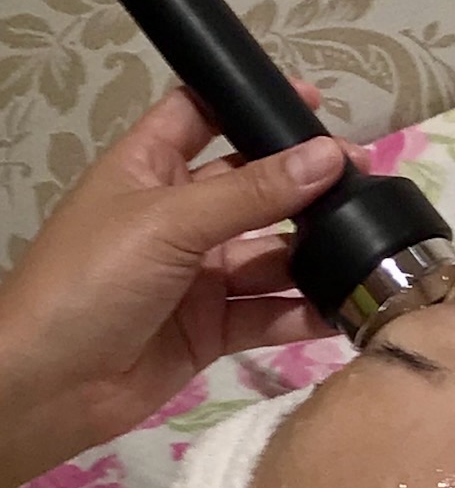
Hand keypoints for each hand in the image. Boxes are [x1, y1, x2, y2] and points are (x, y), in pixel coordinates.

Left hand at [0, 80, 371, 487]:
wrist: (48, 386)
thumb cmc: (91, 281)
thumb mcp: (170, 221)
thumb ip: (252, 193)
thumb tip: (329, 156)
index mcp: (150, 169)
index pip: (202, 116)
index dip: (251, 104)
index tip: (311, 101)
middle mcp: (178, 217)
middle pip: (253, 190)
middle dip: (306, 187)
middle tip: (367, 182)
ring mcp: (198, 276)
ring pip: (270, 256)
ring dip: (314, 255)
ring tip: (373, 247)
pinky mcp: (214, 328)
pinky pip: (270, 313)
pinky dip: (305, 312)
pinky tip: (348, 306)